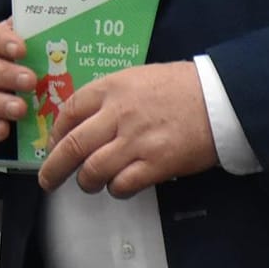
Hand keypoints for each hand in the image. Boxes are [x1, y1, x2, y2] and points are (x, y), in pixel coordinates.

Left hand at [37, 62, 217, 196]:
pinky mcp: (156, 164)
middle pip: (73, 146)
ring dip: (86, 182)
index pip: (68, 112)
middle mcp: (118, 114)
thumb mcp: (138, 78)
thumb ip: (110, 96)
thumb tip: (86, 120)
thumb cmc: (181, 86)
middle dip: (54, 167)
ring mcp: (136, 141)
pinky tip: (119, 186)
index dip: (55, 134)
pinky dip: (116, 189)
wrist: (221, 99)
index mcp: (111, 88)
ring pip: (93, 170)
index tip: (52, 145)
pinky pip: (122, 184)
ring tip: (88, 184)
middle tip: (47, 180)